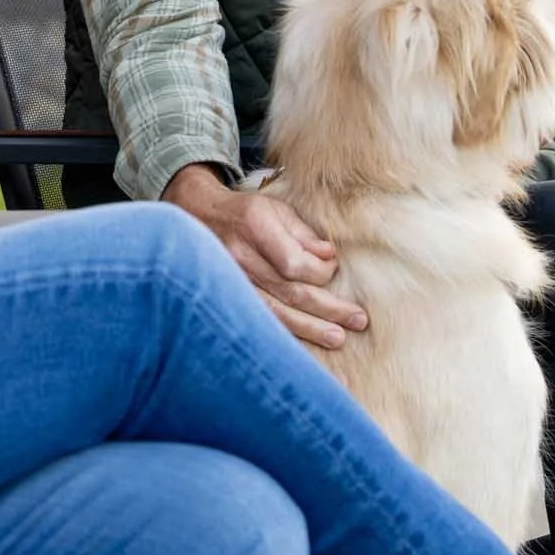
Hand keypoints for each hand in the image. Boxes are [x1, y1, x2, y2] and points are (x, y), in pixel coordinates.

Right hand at [163, 165, 365, 348]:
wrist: (197, 218)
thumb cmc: (245, 212)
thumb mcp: (275, 209)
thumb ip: (303, 234)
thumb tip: (330, 259)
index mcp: (254, 227)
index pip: (294, 263)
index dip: (320, 273)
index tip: (334, 270)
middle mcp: (240, 257)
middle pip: (290, 292)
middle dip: (328, 309)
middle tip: (358, 320)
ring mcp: (230, 281)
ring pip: (274, 313)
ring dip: (310, 328)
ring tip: (338, 338)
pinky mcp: (227, 298)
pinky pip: (259, 319)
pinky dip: (283, 333)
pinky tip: (304, 345)